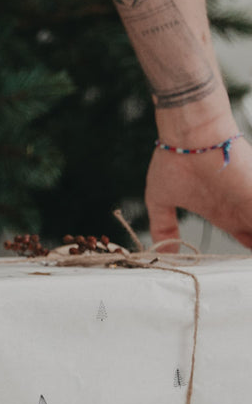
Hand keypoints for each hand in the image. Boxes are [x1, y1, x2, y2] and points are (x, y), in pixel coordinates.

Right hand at [145, 133, 251, 249]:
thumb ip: (162, 226)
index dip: (249, 250)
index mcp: (223, 213)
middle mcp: (241, 210)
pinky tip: (248, 251)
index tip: (242, 267)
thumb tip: (160, 252)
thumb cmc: (173, 160)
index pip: (247, 239)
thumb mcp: (160, 199)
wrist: (187, 136)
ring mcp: (250, 204)